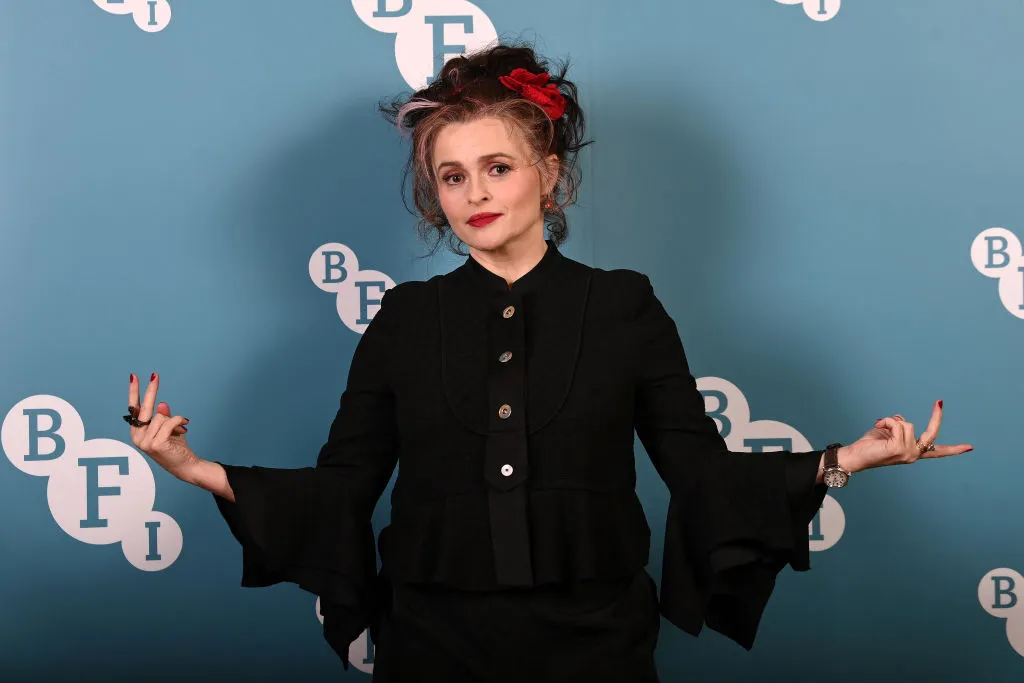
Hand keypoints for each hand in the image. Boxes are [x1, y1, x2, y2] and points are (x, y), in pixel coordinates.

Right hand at [127, 372, 197, 479]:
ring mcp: (144, 441)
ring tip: (181, 429)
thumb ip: (162, 417)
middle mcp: (137, 437)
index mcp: (137, 432)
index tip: (134, 376)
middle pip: (144, 408)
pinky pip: (169, 422)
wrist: (185, 466)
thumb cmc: (175, 447)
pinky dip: (179, 421)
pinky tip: (184, 428)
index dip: (134, 392)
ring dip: (175, 420)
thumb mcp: (168, 429)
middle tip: (154, 375)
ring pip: (161, 416)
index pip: (134, 408)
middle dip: (150, 390)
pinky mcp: (155, 444)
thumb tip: (161, 404)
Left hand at [840, 400, 973, 473]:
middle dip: (936, 417)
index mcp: (912, 452)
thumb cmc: (869, 444)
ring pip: (906, 424)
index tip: (970, 447)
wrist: (854, 456)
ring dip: (891, 422)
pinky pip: (897, 424)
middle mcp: (913, 455)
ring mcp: (907, 453)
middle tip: (939, 402)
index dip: (954, 449)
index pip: (937, 452)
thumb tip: (901, 421)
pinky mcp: (899, 448)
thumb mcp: (888, 433)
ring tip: (880, 428)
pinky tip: (878, 428)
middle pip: (931, 433)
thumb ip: (899, 428)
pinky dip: (886, 422)